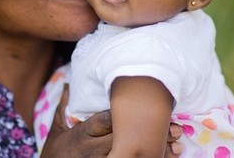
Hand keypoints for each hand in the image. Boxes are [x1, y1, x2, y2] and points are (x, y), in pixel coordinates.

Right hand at [40, 84, 183, 156]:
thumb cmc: (55, 152)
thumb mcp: (57, 128)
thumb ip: (65, 106)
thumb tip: (68, 82)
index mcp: (82, 133)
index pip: (108, 119)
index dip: (128, 113)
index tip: (149, 104)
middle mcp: (92, 149)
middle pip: (126, 138)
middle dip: (150, 132)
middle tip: (175, 125)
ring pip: (132, 156)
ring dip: (157, 150)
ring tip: (178, 143)